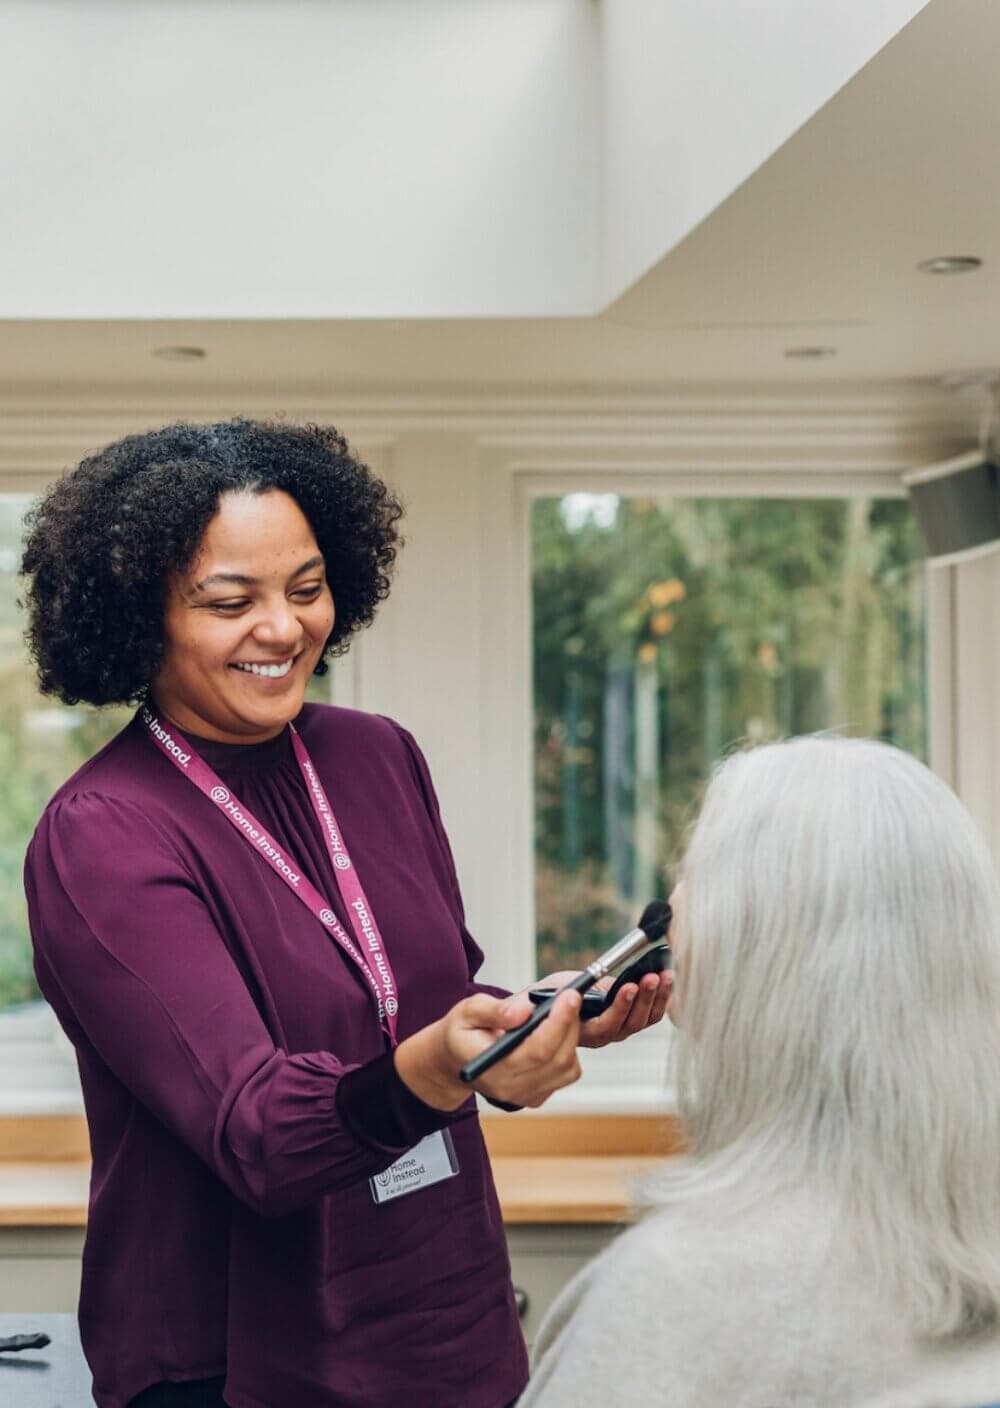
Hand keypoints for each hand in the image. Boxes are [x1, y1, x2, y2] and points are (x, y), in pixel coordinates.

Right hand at [393, 987, 582, 1111]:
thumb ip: (494, 1010)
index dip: (558, 1023)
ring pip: (568, 1068)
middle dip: (570, 1024)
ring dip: (571, 1037)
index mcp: (492, 1069)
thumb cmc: (462, 1032)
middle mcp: (510, 1088)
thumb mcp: (467, 1011)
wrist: (455, 1060)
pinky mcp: (537, 1096)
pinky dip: (568, 1051)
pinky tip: (554, 1033)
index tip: (570, 996)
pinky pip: (566, 1074)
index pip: (536, 1051)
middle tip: (572, 996)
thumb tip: (524, 1010)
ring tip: (560, 1013)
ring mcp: (525, 1096)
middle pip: (558, 1059)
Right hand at [531, 969, 672, 1048]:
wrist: (554, 1006)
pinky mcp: (631, 1020)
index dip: (619, 1007)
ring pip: (643, 1019)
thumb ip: (563, 995)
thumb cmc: (551, 998)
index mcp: (583, 1031)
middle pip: (629, 1023)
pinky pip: (651, 1015)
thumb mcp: (553, 992)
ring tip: (663, 974)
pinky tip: (667, 979)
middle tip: (650, 976)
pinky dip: (661, 997)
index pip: (604, 1025)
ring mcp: (619, 1029)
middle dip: (643, 998)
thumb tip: (582, 990)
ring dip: (656, 997)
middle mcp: (603, 1035)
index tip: (628, 986)